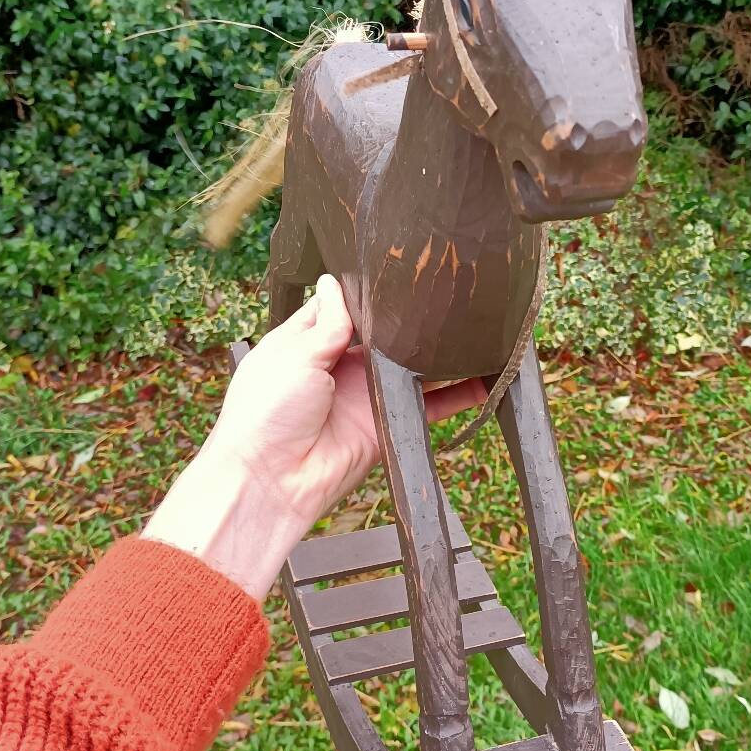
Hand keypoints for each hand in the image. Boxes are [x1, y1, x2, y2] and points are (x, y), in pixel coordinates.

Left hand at [143, 275, 484, 599]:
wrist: (271, 480)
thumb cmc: (265, 414)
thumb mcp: (293, 354)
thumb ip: (326, 322)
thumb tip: (335, 281)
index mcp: (308, 343)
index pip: (343, 307)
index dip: (366, 292)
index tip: (397, 271)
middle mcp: (339, 367)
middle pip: (385, 336)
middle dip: (412, 320)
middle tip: (448, 293)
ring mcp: (365, 396)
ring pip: (413, 368)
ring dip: (441, 355)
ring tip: (477, 331)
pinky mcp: (386, 426)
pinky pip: (427, 407)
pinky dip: (457, 397)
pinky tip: (484, 380)